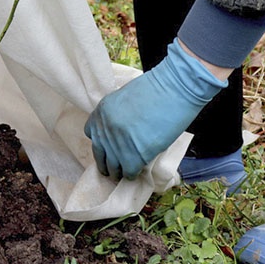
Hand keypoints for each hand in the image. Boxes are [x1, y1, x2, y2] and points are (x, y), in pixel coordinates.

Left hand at [84, 39, 227, 179]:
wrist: (173, 90)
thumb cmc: (156, 89)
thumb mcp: (125, 98)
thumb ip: (117, 115)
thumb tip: (120, 131)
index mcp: (100, 112)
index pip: (91, 134)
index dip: (102, 142)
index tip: (110, 146)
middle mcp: (104, 130)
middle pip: (99, 155)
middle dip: (108, 162)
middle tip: (116, 167)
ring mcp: (116, 145)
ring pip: (112, 168)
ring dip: (120, 171)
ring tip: (127, 171)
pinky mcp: (132, 157)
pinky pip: (128, 173)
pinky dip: (133, 174)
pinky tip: (139, 170)